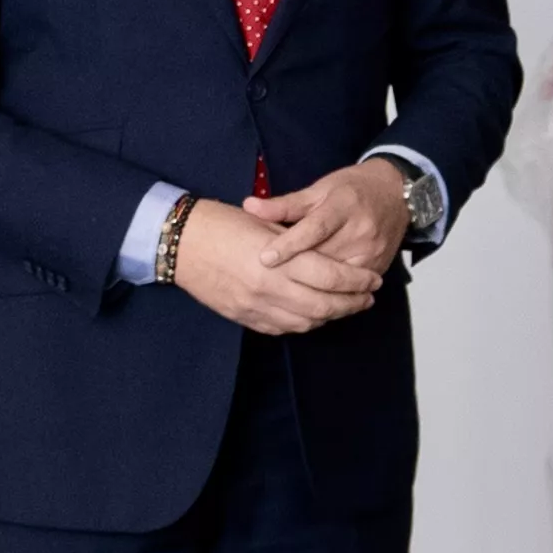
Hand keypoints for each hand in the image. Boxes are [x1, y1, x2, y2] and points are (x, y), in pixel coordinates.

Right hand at [172, 193, 377, 333]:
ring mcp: (255, 306)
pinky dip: (304, 323)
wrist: (179, 243)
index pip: (332, 276)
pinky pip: (282, 328)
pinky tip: (314, 313)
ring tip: (345, 305)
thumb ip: (299, 243)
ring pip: (306, 321)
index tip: (373, 280)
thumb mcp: (266, 225)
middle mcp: (269, 287)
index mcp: (278, 260)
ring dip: (331, 316)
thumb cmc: (223, 225)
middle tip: (368, 297)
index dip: (358, 281)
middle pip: (325, 305)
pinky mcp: (243, 317)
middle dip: (352, 302)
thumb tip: (332, 256)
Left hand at [243, 159, 414, 284]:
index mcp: (344, 205)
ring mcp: (373, 251)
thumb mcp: (319, 189)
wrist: (397, 195)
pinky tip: (310, 298)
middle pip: (325, 258)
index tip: (265, 258)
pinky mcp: (379, 267)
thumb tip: (249, 207)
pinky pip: (351, 287)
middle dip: (295, 271)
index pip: (314, 228)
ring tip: (283, 293)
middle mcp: (362, 230)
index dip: (289, 244)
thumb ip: (286, 203)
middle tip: (263, 283)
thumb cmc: (352, 190)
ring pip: (338, 279)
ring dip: (311, 287)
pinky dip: (330, 293)